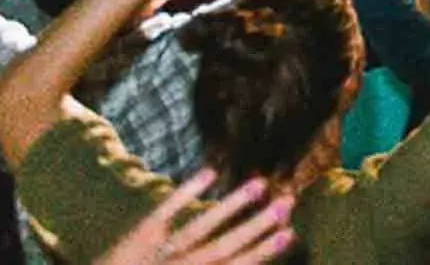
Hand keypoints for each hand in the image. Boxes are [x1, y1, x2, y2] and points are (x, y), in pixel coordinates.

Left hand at [93, 167, 293, 264]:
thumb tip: (238, 259)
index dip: (263, 252)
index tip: (290, 232)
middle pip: (223, 248)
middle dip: (256, 226)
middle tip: (286, 202)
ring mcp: (158, 253)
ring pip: (200, 229)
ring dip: (231, 206)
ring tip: (259, 183)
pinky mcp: (139, 236)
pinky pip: (164, 213)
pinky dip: (185, 193)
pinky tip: (209, 172)